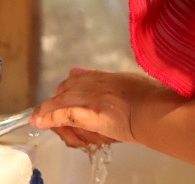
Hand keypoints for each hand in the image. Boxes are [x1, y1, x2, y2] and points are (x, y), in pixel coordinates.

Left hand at [30, 68, 159, 147]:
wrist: (155, 110)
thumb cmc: (153, 97)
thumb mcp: (134, 81)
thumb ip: (112, 79)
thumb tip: (85, 73)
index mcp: (110, 78)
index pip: (83, 78)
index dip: (71, 84)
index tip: (63, 89)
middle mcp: (98, 85)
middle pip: (70, 88)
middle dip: (58, 97)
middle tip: (48, 106)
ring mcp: (93, 99)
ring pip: (64, 101)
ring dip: (49, 108)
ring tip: (38, 116)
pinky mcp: (90, 115)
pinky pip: (66, 114)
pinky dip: (51, 117)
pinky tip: (40, 121)